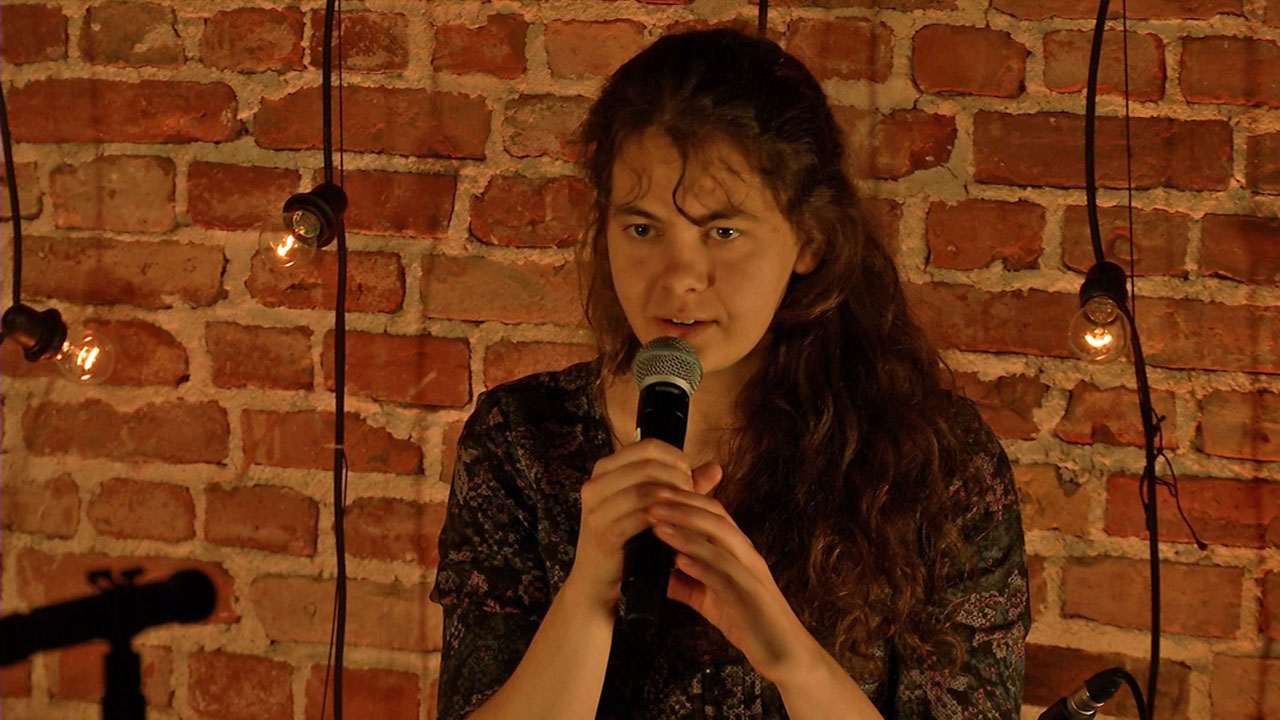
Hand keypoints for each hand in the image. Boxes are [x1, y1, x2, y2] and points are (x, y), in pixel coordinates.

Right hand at [567, 438, 721, 616]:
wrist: (596, 582)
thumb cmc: (627, 541)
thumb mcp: (653, 507)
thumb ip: (683, 485)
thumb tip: (716, 468)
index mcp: (605, 470)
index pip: (647, 446)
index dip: (676, 458)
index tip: (690, 476)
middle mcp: (595, 484)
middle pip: (648, 464)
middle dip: (678, 478)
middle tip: (693, 495)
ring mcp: (597, 508)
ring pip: (645, 489)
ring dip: (674, 498)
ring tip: (688, 511)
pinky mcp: (604, 532)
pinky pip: (642, 516)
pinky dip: (665, 519)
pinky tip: (677, 526)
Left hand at [647, 476, 820, 684]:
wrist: (782, 650)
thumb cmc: (747, 620)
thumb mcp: (709, 599)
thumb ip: (685, 585)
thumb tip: (655, 577)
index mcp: (737, 550)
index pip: (712, 512)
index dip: (685, 499)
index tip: (655, 493)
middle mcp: (746, 554)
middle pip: (716, 516)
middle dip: (682, 505)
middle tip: (652, 500)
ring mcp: (750, 571)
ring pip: (720, 538)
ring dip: (686, 529)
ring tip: (658, 525)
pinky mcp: (751, 593)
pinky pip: (725, 572)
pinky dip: (701, 563)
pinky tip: (679, 560)